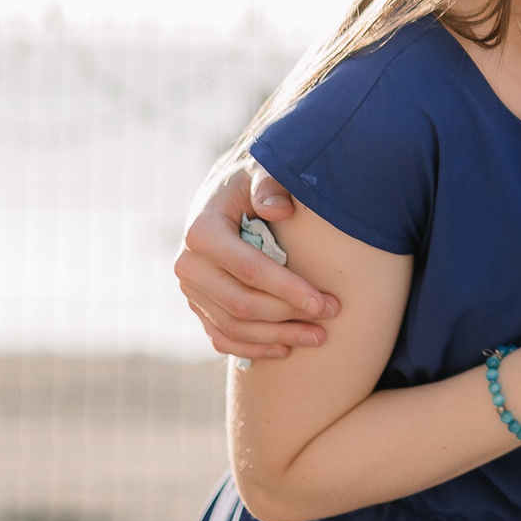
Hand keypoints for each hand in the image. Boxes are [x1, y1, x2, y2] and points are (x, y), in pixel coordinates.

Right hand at [175, 162, 339, 359]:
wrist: (229, 193)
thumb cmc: (253, 182)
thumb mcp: (262, 172)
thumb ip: (271, 185)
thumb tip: (280, 209)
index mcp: (202, 231)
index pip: (250, 270)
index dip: (289, 290)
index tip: (326, 303)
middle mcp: (189, 264)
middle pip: (242, 304)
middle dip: (290, 316)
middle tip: (331, 318)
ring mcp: (191, 288)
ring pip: (233, 326)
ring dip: (278, 337)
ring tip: (319, 337)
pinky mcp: (198, 304)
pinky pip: (222, 336)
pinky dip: (253, 348)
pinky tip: (286, 349)